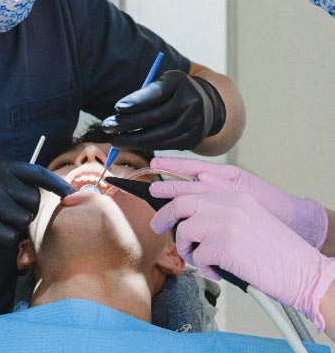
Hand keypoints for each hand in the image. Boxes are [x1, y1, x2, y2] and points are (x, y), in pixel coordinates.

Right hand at [0, 157, 74, 253]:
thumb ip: (10, 180)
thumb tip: (44, 193)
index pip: (36, 172)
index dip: (56, 184)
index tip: (71, 194)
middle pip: (33, 200)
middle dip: (25, 211)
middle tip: (5, 214)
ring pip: (22, 220)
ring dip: (12, 226)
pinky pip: (9, 237)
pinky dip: (1, 239)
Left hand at [101, 70, 225, 149]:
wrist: (208, 105)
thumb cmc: (175, 91)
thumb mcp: (164, 83)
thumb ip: (145, 93)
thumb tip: (120, 111)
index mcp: (180, 82)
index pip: (156, 93)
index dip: (136, 101)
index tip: (117, 108)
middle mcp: (191, 102)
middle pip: (155, 117)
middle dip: (128, 124)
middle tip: (107, 127)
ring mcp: (195, 123)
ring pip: (159, 135)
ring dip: (134, 140)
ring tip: (115, 140)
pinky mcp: (193, 139)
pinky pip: (165, 145)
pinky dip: (146, 145)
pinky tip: (132, 144)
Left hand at [150, 186, 334, 330]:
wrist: (302, 270)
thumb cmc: (274, 250)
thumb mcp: (246, 216)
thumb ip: (219, 209)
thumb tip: (186, 216)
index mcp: (233, 193)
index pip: (192, 184)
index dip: (169, 187)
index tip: (154, 190)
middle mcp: (227, 202)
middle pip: (180, 203)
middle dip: (164, 216)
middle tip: (156, 226)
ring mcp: (224, 222)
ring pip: (185, 231)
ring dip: (187, 249)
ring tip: (202, 259)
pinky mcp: (223, 245)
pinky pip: (198, 256)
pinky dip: (204, 268)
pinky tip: (219, 271)